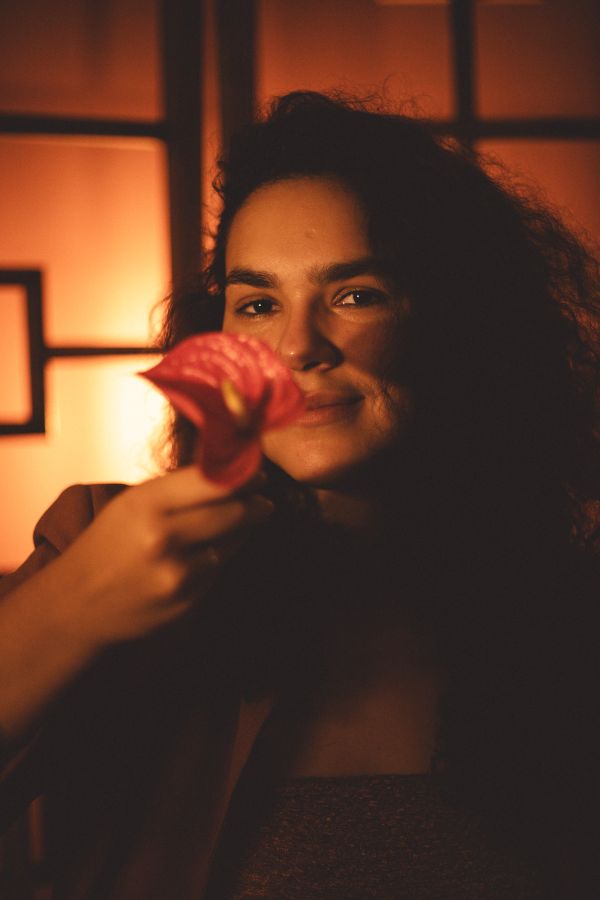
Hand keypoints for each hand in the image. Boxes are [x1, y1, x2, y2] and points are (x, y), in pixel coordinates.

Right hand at [49, 466, 272, 648]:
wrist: (77, 604)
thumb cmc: (108, 545)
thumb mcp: (133, 504)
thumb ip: (179, 490)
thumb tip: (234, 475)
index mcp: (146, 503)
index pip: (212, 481)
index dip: (243, 477)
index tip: (259, 474)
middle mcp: (162, 537)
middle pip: (232, 513)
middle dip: (255, 507)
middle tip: (264, 503)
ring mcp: (176, 573)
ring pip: (230, 544)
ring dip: (237, 536)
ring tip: (227, 530)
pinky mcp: (186, 602)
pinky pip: (217, 572)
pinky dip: (214, 564)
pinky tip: (194, 563)